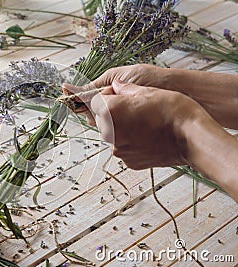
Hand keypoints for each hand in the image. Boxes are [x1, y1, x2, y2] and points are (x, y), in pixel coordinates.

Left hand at [89, 80, 208, 169]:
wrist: (191, 138)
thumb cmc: (173, 112)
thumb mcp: (148, 91)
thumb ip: (125, 89)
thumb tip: (116, 86)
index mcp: (110, 112)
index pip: (95, 101)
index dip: (108, 96)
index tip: (120, 95)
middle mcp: (109, 133)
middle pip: (102, 119)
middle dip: (113, 113)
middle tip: (135, 108)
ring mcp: (119, 150)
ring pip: (113, 134)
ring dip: (122, 128)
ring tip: (145, 122)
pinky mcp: (129, 161)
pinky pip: (124, 147)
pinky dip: (131, 141)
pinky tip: (148, 135)